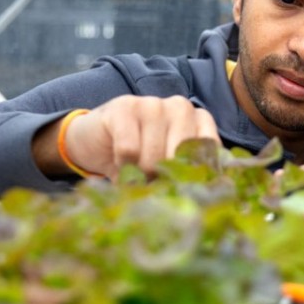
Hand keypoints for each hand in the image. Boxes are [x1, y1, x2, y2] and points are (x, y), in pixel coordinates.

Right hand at [36, 96, 220, 181]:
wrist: (93, 141)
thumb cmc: (138, 157)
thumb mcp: (167, 166)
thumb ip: (188, 173)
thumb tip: (202, 199)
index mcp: (198, 119)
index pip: (210, 151)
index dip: (195, 176)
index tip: (183, 191)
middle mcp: (180, 107)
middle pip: (180, 156)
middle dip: (164, 178)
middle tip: (151, 183)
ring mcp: (153, 103)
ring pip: (154, 156)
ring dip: (140, 174)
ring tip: (134, 173)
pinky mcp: (125, 107)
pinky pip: (129, 149)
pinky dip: (122, 166)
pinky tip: (119, 163)